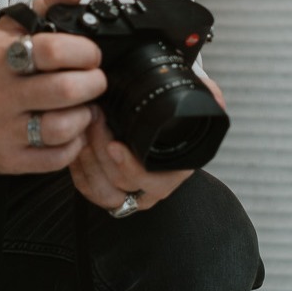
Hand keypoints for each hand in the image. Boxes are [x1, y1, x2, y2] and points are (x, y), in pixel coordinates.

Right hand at [0, 0, 106, 173]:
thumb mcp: (11, 29)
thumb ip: (49, 4)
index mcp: (1, 59)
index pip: (53, 51)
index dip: (83, 51)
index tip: (91, 54)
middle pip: (64, 91)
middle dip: (93, 83)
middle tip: (94, 79)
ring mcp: (3, 131)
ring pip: (62, 128)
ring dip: (84, 115)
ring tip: (81, 105)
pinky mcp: (8, 159)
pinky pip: (55, 158)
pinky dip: (72, 143)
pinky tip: (68, 128)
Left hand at [69, 61, 227, 214]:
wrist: (159, 127)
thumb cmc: (173, 115)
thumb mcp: (193, 104)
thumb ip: (207, 97)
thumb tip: (216, 98)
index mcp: (173, 171)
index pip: (150, 180)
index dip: (129, 166)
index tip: (114, 145)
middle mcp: (151, 188)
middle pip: (119, 182)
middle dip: (100, 150)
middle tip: (92, 120)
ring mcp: (128, 193)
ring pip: (101, 190)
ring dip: (86, 159)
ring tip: (81, 129)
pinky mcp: (107, 191)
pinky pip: (88, 189)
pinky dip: (77, 168)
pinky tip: (75, 143)